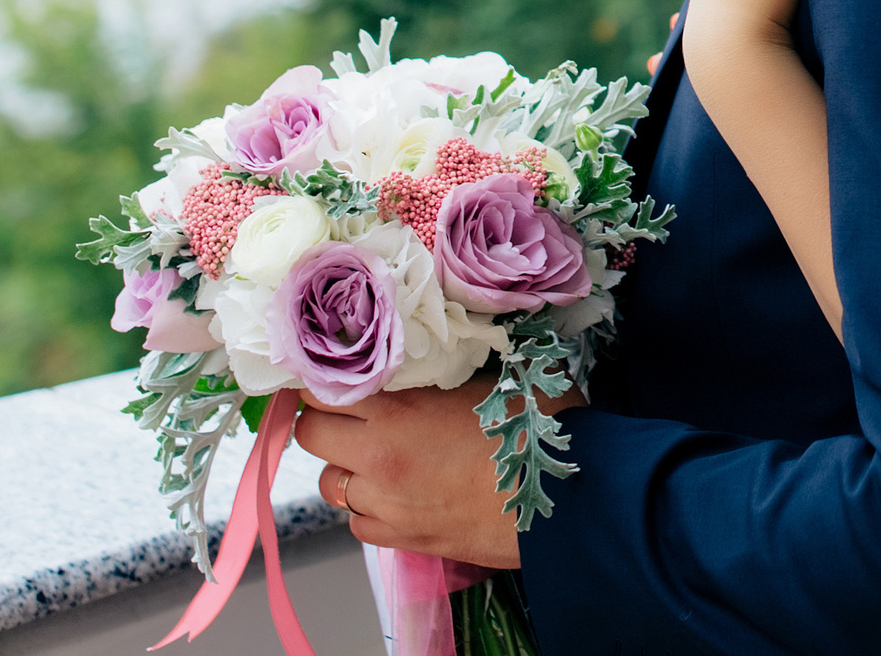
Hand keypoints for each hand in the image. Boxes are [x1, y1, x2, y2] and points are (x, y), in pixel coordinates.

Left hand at [293, 378, 585, 566]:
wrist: (567, 504)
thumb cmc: (541, 432)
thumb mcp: (501, 375)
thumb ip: (457, 361)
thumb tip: (445, 340)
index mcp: (398, 411)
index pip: (322, 388)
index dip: (321, 375)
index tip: (333, 368)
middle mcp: (380, 460)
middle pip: (313, 436)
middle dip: (327, 418)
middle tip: (355, 409)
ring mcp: (389, 505)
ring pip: (331, 485)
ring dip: (347, 466)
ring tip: (379, 454)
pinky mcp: (405, 540)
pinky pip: (359, 523)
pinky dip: (368, 507)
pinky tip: (397, 492)